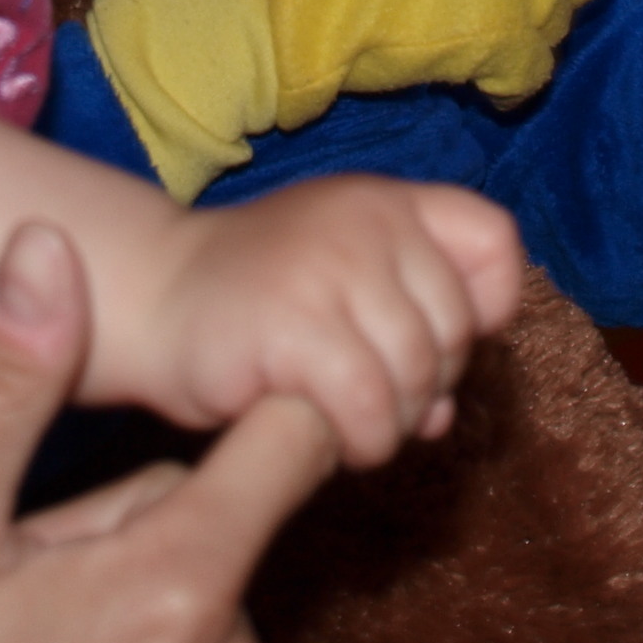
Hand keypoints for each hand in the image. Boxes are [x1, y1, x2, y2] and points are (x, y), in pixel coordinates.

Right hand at [0, 222, 331, 642]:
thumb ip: (2, 387)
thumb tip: (46, 243)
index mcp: (177, 583)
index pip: (293, 438)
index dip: (254, 395)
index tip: (193, 388)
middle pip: (217, 521)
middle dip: (128, 524)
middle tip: (9, 577)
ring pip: (191, 599)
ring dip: (119, 602)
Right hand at [138, 175, 520, 462]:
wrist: (149, 297)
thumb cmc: (253, 306)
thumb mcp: (342, 290)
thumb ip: (405, 334)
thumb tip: (443, 419)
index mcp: (389, 201)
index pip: (494, 240)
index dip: (484, 307)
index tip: (435, 345)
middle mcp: (369, 221)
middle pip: (456, 327)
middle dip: (426, 384)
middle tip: (371, 401)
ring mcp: (332, 267)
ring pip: (416, 373)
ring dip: (390, 423)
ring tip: (345, 423)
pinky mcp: (296, 323)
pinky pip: (369, 405)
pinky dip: (359, 440)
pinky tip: (324, 436)